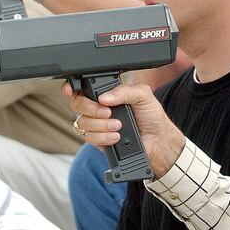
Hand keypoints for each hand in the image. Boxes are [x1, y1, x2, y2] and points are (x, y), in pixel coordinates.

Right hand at [62, 83, 186, 178]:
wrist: (159, 142)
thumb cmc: (152, 116)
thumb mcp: (143, 95)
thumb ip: (124, 91)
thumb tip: (104, 97)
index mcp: (107, 93)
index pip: (83, 88)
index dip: (72, 88)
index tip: (71, 90)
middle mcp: (99, 108)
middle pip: (77, 104)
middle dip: (90, 108)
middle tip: (108, 111)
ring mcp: (97, 125)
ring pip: (83, 123)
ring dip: (101, 125)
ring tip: (119, 126)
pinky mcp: (99, 141)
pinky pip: (89, 138)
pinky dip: (103, 137)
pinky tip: (117, 137)